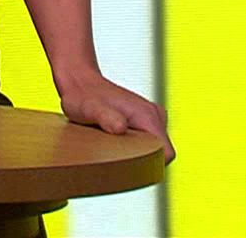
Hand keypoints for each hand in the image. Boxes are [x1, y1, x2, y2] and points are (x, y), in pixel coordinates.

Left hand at [59, 72, 174, 162]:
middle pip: (160, 152)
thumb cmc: (82, 97)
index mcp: (148, 115)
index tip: (129, 164)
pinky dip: (132, 146)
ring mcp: (150, 118)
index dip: (152, 164)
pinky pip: (146, 142)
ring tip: (112, 144)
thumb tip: (120, 127)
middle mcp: (154, 115)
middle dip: (143, 159)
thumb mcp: (89, 109)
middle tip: (115, 152)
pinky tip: (113, 141)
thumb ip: (106, 118)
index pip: (166, 153)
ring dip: (137, 152)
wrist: (78, 82)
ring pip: (153, 148)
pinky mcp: (143, 121)